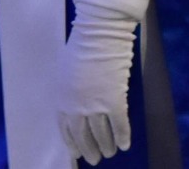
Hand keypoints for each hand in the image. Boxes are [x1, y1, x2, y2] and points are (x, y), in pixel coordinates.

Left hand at [57, 2, 136, 164]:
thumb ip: (69, 90)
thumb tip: (77, 104)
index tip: (77, 154)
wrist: (99, 32)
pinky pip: (120, 124)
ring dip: (107, 145)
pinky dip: (123, 135)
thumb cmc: (81, 45)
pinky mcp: (115, 100)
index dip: (72, 144)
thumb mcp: (65, 71)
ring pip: (101, 133)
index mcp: (62, 99)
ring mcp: (96, 105)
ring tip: (111, 152)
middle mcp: (76, 107)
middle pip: (83, 136)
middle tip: (96, 158)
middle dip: (90, 149)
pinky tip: (125, 144)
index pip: (66, 129)